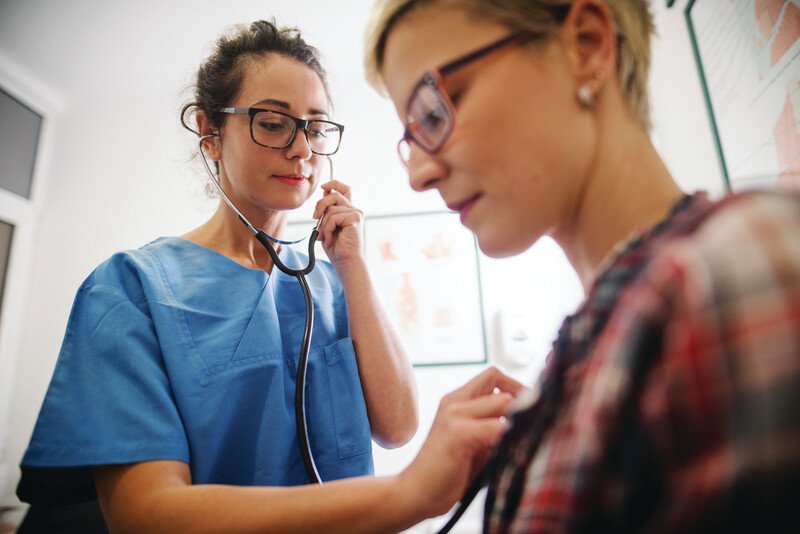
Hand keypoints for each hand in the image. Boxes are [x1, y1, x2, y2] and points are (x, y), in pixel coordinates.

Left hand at [312, 180, 363, 267]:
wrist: (346, 262)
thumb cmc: (337, 248)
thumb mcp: (327, 225)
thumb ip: (327, 211)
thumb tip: (324, 192)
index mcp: (348, 211)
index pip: (344, 189)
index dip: (334, 184)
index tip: (323, 187)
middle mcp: (354, 210)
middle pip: (334, 194)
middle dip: (320, 204)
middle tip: (315, 218)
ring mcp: (356, 213)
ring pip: (331, 208)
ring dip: (323, 224)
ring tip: (326, 236)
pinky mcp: (355, 218)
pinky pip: (333, 217)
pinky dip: (327, 229)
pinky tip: (331, 239)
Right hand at [399, 367, 524, 518]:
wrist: (417, 493)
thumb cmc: (449, 473)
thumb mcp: (475, 443)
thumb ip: (494, 426)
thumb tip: (531, 419)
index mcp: (457, 400)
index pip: (494, 375)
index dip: (516, 388)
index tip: (529, 410)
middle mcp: (454, 401)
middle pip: (501, 385)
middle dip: (523, 405)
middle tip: (531, 428)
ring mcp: (455, 415)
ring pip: (504, 402)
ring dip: (518, 422)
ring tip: (521, 442)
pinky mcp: (458, 433)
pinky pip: (498, 427)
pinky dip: (511, 438)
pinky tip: (511, 455)